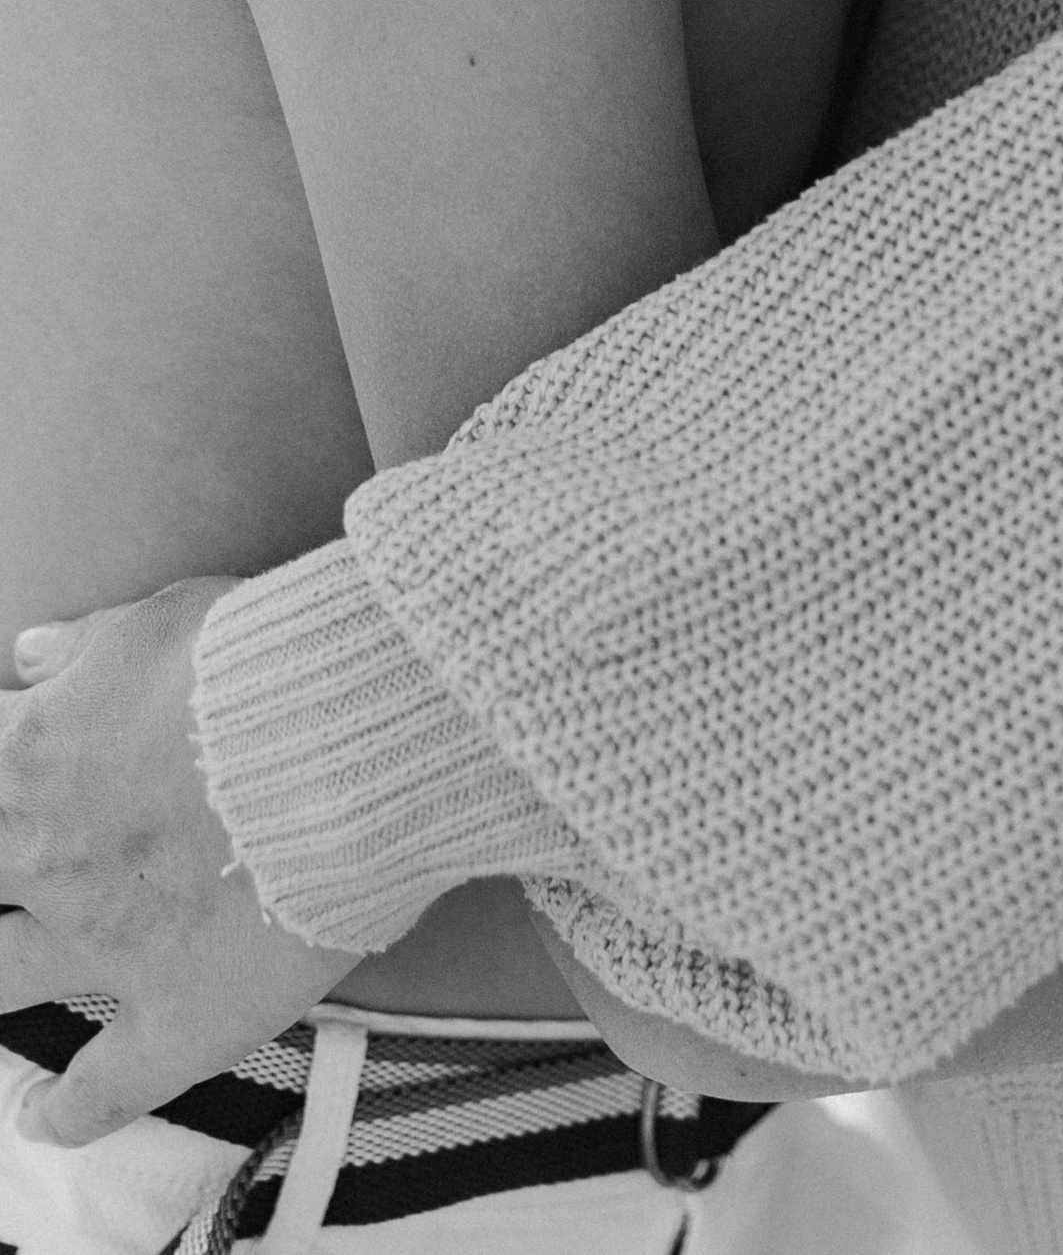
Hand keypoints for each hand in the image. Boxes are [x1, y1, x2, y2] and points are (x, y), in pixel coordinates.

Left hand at [0, 587, 356, 1143]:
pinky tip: (41, 1116)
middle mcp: (53, 859)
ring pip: (0, 979)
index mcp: (37, 759)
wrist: (355, 735)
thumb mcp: (163, 619)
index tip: (13, 758)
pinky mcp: (179, 1016)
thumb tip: (30, 655)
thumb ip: (86, 643)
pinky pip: (102, 1090)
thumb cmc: (266, 661)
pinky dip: (64, 1111)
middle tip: (11, 865)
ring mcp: (106, 945)